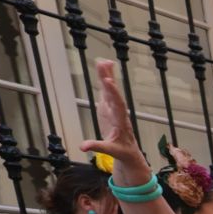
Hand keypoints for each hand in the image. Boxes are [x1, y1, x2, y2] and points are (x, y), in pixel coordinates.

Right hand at [80, 59, 149, 180]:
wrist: (129, 152)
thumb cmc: (122, 152)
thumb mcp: (111, 151)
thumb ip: (98, 147)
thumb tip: (82, 147)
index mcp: (121, 122)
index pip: (118, 105)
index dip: (113, 93)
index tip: (109, 81)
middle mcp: (118, 113)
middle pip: (113, 94)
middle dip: (108, 80)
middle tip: (103, 64)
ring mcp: (114, 110)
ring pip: (110, 91)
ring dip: (106, 76)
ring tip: (102, 61)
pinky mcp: (109, 109)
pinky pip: (107, 93)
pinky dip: (104, 82)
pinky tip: (103, 70)